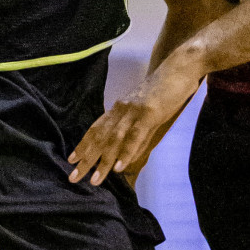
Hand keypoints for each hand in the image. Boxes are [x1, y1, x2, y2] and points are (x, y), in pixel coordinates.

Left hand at [67, 62, 201, 186]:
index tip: (71, 161)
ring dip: (103, 161)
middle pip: (100, 137)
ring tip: (95, 180)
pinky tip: (118, 166)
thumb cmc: (163, 93)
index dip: (83, 145)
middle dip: (86, 158)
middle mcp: (121, 109)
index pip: (96, 129)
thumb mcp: (146, 115)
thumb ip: (137, 136)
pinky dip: (126, 152)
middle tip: (74, 178)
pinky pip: (135, 135)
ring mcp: (134, 111)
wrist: (179, 68)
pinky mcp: (149, 112)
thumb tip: (127, 157)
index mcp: (119, 109)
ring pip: (114, 139)